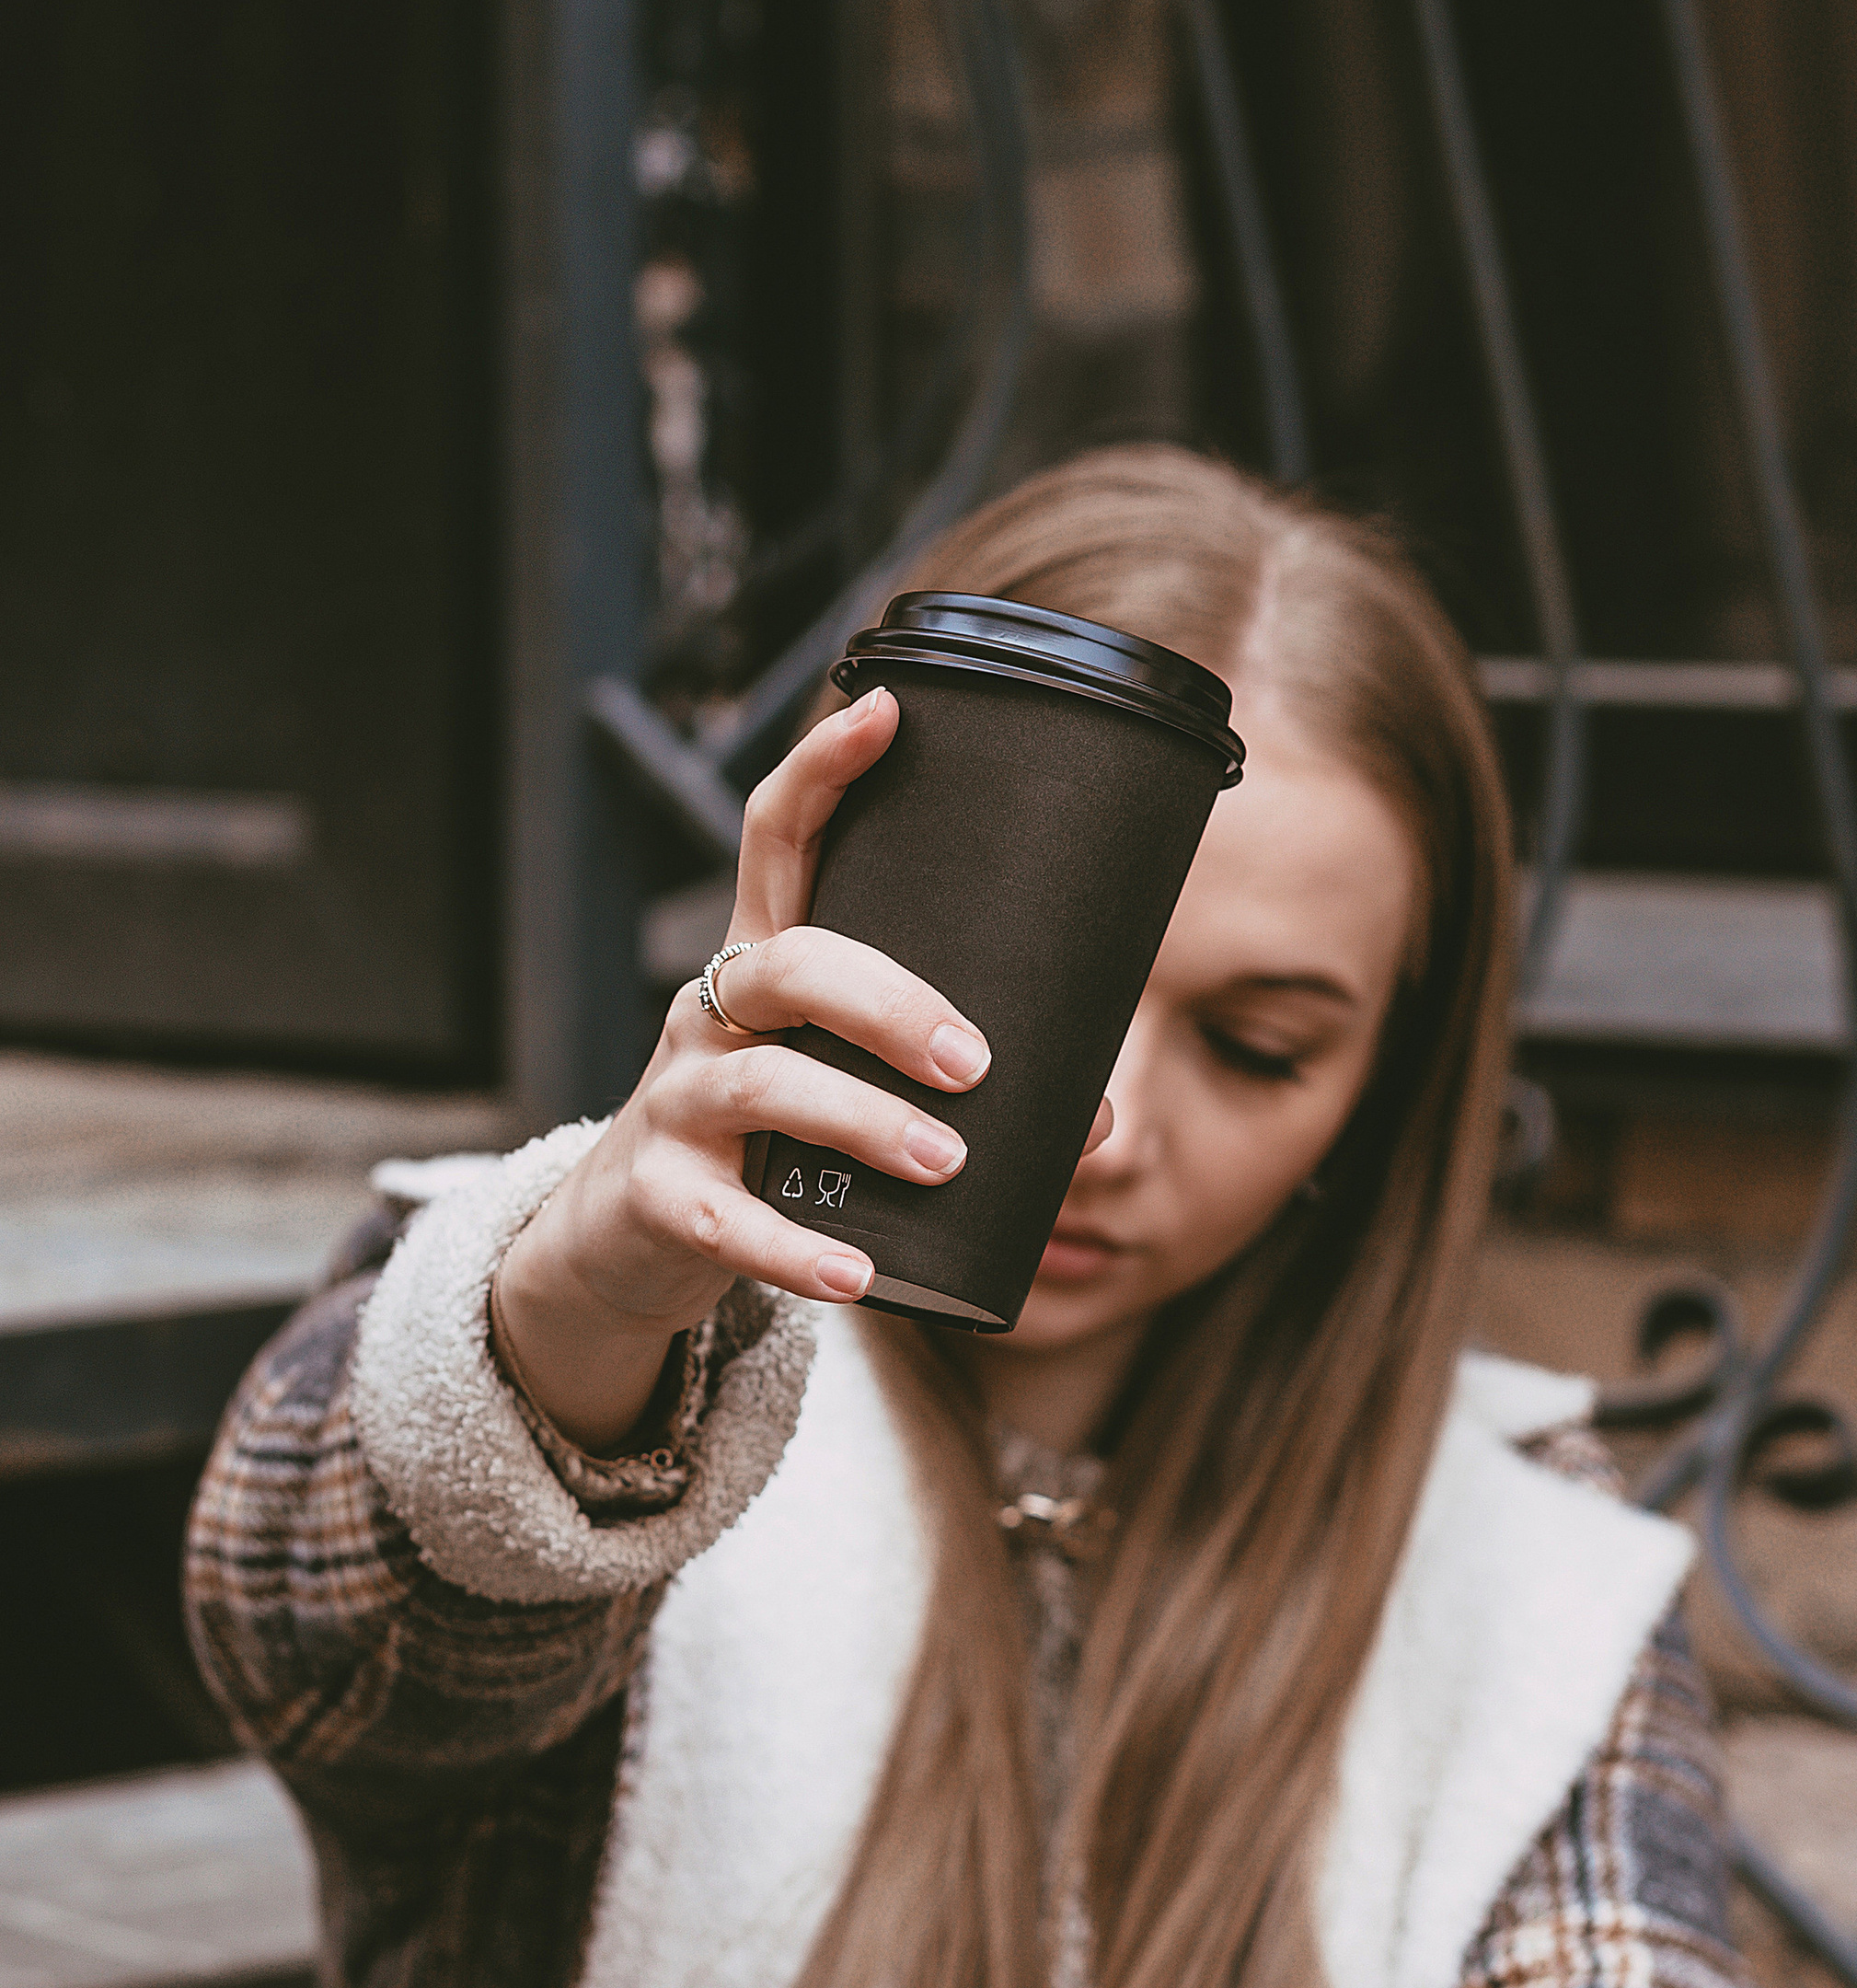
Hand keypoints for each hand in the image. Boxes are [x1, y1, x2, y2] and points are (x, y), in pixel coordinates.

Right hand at [495, 691, 1107, 1449]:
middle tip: (972, 1059)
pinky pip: (726, 1218)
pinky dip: (795, 1248)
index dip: (824, 770)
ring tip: (942, 1157)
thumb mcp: (836, 1086)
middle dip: (886, 999)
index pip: (777, 839)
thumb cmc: (767, 1141)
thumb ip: (943, 1086)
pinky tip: (856, 1275)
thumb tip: (1098, 1120)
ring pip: (762, 1082)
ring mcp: (676, 1102)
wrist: (628, 1239)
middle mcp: (711, 1014)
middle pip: (788, 963)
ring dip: (859, 1118)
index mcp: (764, 965)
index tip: (888, 712)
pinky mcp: (660, 1196)